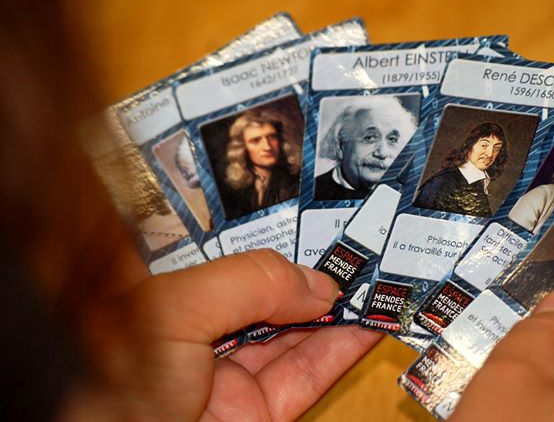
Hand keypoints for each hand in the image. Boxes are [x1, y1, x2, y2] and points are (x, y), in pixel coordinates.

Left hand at [61, 249, 380, 421]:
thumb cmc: (114, 395)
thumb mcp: (171, 313)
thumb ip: (245, 283)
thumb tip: (314, 284)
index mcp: (163, 301)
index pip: (220, 256)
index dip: (264, 235)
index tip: (307, 218)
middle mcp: (196, 337)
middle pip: (264, 294)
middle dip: (309, 272)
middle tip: (354, 249)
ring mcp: (228, 380)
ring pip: (293, 335)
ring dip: (335, 309)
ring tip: (372, 280)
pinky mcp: (258, 416)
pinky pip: (306, 377)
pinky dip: (340, 351)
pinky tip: (365, 324)